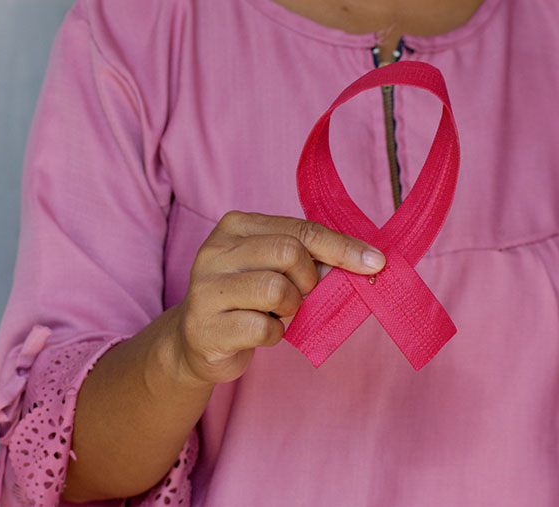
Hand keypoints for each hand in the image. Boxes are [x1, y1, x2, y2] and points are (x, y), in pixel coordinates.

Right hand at [174, 211, 385, 385]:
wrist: (198, 339)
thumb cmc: (246, 299)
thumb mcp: (274, 268)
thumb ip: (309, 259)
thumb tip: (363, 263)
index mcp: (235, 226)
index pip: (301, 229)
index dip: (342, 247)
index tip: (375, 262)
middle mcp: (215, 251)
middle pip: (289, 253)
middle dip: (310, 280)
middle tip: (303, 295)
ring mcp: (206, 288)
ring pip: (277, 289)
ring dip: (291, 308)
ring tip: (277, 313)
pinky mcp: (204, 327)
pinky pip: (263, 329)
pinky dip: (275, 335)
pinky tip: (261, 333)